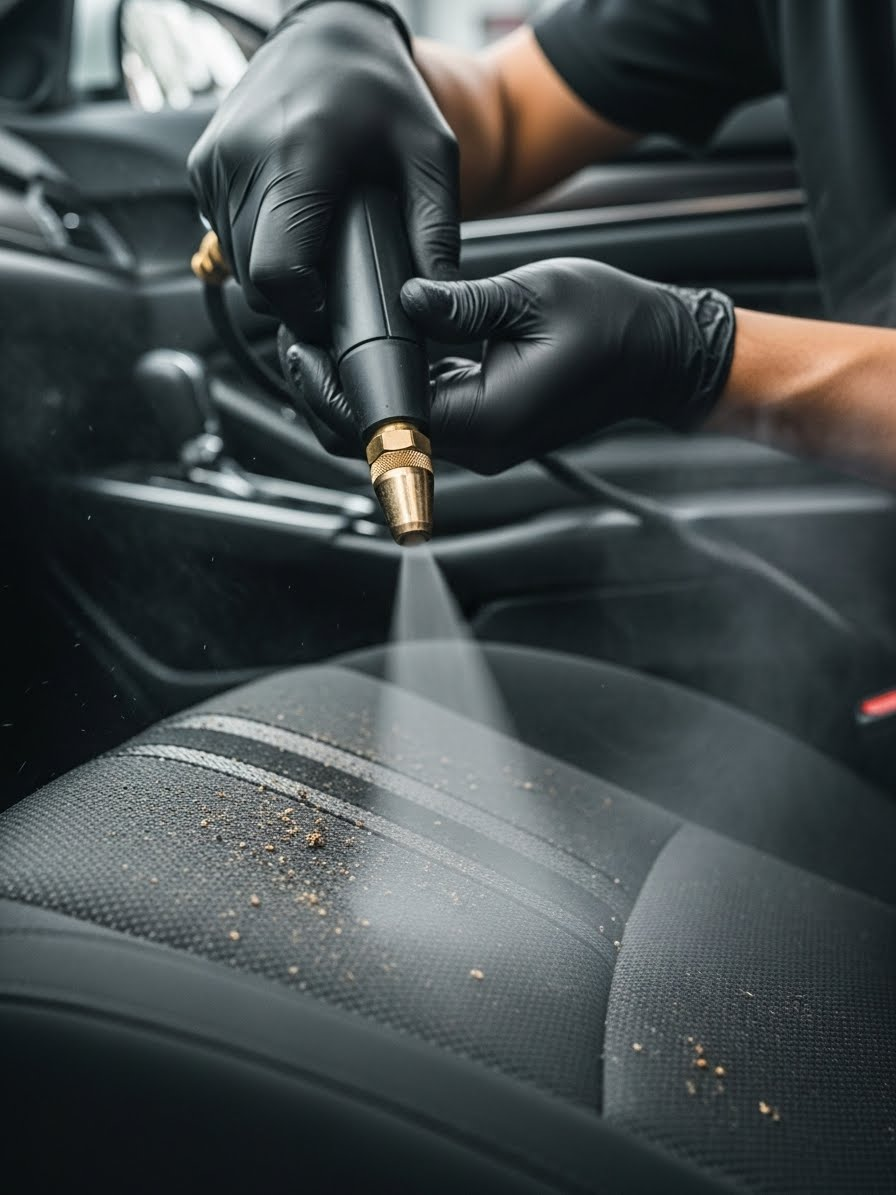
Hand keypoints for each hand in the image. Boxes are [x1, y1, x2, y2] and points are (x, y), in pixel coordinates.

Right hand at [188, 1, 458, 335]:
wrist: (328, 32)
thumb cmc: (383, 90)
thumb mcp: (430, 156)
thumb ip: (436, 232)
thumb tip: (433, 300)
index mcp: (296, 156)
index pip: (276, 270)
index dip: (303, 309)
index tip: (332, 313)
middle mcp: (242, 158)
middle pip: (253, 278)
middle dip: (293, 299)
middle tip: (334, 289)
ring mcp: (214, 163)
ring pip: (235, 263)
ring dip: (274, 275)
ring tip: (317, 251)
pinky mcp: (201, 167)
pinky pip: (224, 235)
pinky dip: (257, 246)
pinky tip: (293, 226)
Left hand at [279, 258, 735, 472]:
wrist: (661, 356)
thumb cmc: (614, 325)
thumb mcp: (530, 295)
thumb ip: (459, 302)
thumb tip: (404, 298)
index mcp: (485, 419)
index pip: (381, 424)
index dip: (329, 390)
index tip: (300, 348)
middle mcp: (479, 446)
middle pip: (377, 442)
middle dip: (331, 398)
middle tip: (302, 343)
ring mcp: (483, 443)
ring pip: (396, 436)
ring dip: (358, 397)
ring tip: (329, 343)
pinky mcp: (488, 429)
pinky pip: (425, 421)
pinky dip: (393, 394)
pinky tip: (377, 354)